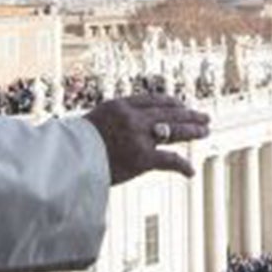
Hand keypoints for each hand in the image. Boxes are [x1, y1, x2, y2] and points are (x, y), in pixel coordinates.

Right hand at [84, 94, 209, 184]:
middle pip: (168, 112)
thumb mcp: (92, 123)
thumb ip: (111, 122)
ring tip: (205, 131)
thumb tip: (120, 127)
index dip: (170, 102)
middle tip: (204, 116)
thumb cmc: (72, 146)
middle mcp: (133, 117)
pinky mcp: (142, 157)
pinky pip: (169, 160)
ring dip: (192, 130)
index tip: (181, 104)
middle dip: (188, 114)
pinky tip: (190, 171)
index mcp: (120, 106)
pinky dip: (182, 165)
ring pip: (174, 130)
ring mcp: (139, 136)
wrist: (66, 158)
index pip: (152, 100)